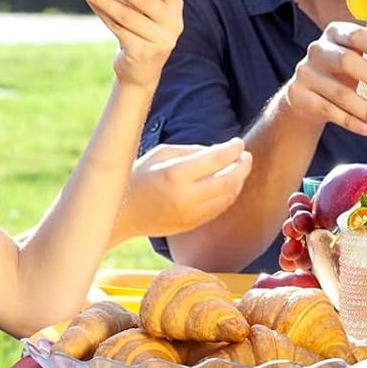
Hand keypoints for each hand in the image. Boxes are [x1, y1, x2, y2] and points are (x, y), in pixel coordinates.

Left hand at [75, 0, 183, 89]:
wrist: (142, 69)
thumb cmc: (141, 26)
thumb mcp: (144, 4)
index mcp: (175, 5)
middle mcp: (173, 22)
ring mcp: (160, 39)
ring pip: (126, 15)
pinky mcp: (143, 53)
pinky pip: (117, 28)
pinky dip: (101, 12)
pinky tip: (89, 0)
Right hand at [121, 138, 252, 238]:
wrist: (120, 213)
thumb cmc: (140, 175)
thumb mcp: (161, 154)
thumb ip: (193, 151)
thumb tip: (221, 151)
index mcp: (175, 174)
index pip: (216, 159)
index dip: (233, 149)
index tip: (239, 142)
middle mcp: (185, 197)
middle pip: (229, 181)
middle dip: (242, 166)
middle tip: (246, 156)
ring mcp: (189, 215)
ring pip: (227, 197)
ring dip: (238, 181)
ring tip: (239, 167)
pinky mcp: (191, 225)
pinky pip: (218, 209)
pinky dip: (228, 195)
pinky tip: (228, 184)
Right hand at [283, 20, 366, 135]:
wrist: (304, 95)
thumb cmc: (341, 72)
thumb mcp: (355, 57)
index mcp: (336, 33)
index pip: (357, 35)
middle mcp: (318, 50)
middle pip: (346, 62)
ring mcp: (306, 73)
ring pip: (340, 93)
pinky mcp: (299, 97)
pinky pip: (329, 111)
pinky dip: (351, 122)